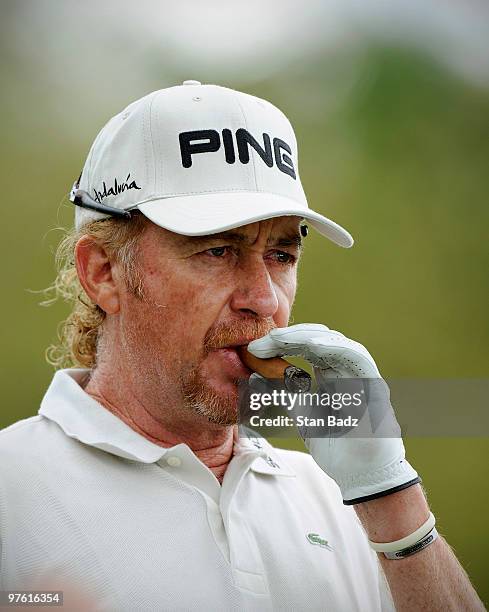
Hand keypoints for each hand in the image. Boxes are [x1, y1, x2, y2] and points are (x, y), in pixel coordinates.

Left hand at [247, 323, 419, 503]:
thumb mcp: (303, 416)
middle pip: (319, 340)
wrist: (362, 476)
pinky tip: (312, 346)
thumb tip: (254, 377)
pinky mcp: (374, 384)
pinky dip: (335, 348)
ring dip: (307, 337)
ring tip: (280, 338)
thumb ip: (286, 396)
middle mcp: (347, 371)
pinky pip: (357, 358)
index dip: (282, 344)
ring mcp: (362, 376)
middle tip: (262, 341)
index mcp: (331, 375)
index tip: (255, 348)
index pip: (306, 348)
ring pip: (336, 342)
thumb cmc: (337, 448)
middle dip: (290, 337)